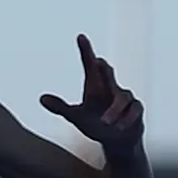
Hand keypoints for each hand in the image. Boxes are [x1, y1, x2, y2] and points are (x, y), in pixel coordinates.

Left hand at [41, 34, 142, 154]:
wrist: (117, 141)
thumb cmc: (96, 124)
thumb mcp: (76, 117)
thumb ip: (61, 107)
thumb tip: (41, 98)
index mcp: (95, 86)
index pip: (90, 66)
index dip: (86, 51)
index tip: (80, 36)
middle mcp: (111, 88)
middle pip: (108, 74)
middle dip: (104, 70)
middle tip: (99, 63)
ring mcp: (126, 98)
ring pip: (122, 98)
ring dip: (114, 110)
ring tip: (105, 122)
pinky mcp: (136, 110)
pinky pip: (134, 111)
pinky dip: (127, 118)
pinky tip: (120, 127)